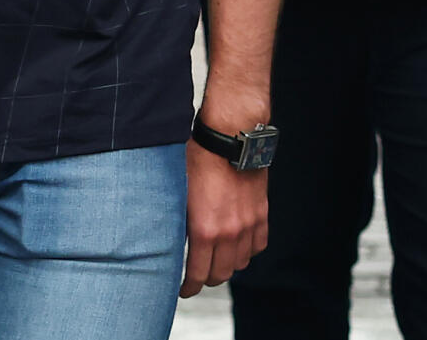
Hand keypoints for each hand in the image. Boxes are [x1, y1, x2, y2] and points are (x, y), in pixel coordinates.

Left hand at [180, 139, 267, 297]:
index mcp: (204, 231)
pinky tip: (239, 245)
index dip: (189, 288)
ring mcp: (248, 224)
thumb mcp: (178, 191)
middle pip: (221, 274)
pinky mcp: (261, 213)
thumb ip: (177, 220)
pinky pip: (259, 244)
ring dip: (229, 265)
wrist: (231, 136)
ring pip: (241, 263)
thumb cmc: (200, 157)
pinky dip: (249, 249)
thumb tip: (165, 237)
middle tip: (199, 276)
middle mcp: (229, 233)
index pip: (198, 276)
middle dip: (208, 279)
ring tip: (218, 259)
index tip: (184, 290)